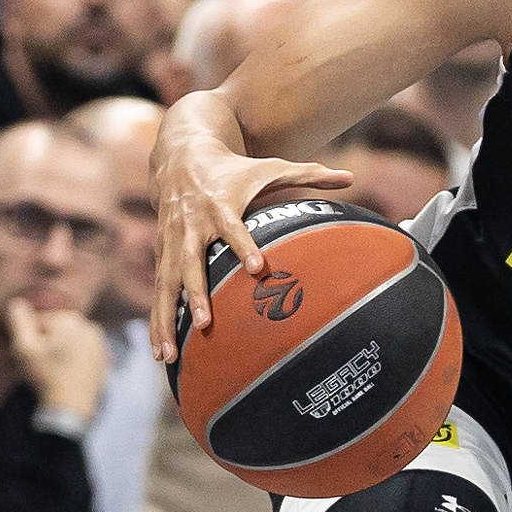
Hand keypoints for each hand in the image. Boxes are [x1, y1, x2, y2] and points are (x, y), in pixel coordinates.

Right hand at [7, 299, 114, 421]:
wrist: (71, 406)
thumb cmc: (46, 376)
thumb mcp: (24, 348)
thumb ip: (18, 321)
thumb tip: (17, 303)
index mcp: (71, 320)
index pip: (40, 320)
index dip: (29, 338)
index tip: (32, 355)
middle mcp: (90, 326)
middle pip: (56, 330)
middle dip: (45, 343)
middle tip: (41, 364)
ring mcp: (100, 343)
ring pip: (68, 341)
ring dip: (57, 351)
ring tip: (52, 370)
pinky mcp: (104, 359)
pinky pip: (80, 353)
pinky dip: (71, 360)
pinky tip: (64, 374)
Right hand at [152, 109, 352, 361]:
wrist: (180, 156)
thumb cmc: (235, 169)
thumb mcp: (270, 167)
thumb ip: (310, 174)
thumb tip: (352, 177)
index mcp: (221, 205)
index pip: (233, 227)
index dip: (244, 246)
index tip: (257, 268)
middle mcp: (192, 225)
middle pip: (191, 262)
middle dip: (196, 294)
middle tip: (205, 323)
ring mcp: (172, 242)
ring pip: (167, 284)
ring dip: (167, 320)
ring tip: (170, 355)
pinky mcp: (162, 254)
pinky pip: (159, 290)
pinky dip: (159, 320)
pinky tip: (162, 353)